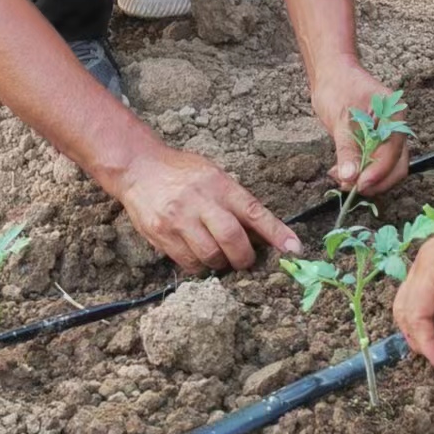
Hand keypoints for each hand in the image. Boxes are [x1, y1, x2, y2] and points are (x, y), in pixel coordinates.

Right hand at [108, 144, 300, 274]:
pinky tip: (199, 255)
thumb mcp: (213, 175)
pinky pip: (188, 263)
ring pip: (211, 256)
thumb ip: (234, 200)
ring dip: (221, 263)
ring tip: (219, 256)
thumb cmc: (181, 171)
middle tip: (245, 260)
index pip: (255, 212)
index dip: (277, 233)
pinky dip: (200, 266)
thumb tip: (260, 231)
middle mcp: (200, 201)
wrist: (139, 168)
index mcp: (219, 184)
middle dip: (245, 257)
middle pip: (233, 240)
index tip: (294, 248)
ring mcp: (179, 219)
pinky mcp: (161, 234)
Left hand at [310, 63, 411, 196]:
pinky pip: (374, 165)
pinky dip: (360, 173)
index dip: (377, 172)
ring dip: (365, 179)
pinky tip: (341, 172)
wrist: (331, 74)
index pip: (393, 153)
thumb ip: (347, 149)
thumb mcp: (341, 119)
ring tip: (340, 178)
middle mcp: (396, 129)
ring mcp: (387, 137)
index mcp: (394, 116)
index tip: (358, 184)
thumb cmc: (338, 88)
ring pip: (386, 169)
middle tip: (350, 188)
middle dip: (375, 181)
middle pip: (396, 166)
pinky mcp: (375, 144)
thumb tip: (350, 177)